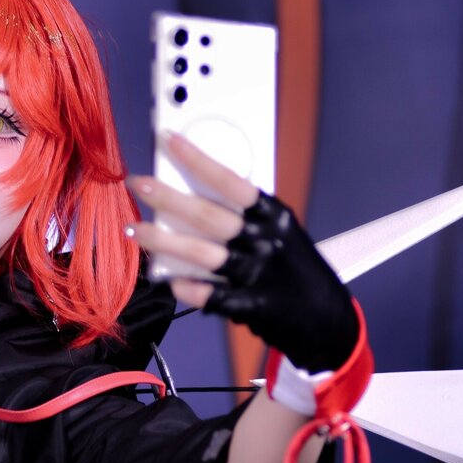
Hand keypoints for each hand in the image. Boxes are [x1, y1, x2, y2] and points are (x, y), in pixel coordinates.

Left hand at [128, 132, 357, 373]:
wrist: (328, 320)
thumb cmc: (296, 270)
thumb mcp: (280, 234)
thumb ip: (246, 220)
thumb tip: (193, 204)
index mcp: (273, 216)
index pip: (230, 182)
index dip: (198, 160)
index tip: (170, 142)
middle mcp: (265, 241)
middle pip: (208, 215)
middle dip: (168, 198)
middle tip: (136, 184)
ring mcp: (258, 274)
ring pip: (201, 253)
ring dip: (163, 241)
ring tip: (134, 231)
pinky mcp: (251, 305)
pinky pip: (210, 294)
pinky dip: (187, 287)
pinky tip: (168, 281)